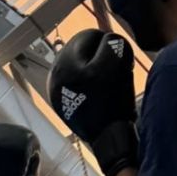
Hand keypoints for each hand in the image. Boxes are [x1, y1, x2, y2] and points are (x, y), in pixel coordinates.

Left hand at [48, 29, 139, 175]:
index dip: (111, 45)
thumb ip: (114, 45)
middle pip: (85, 53)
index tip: (121, 60)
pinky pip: (81, 86)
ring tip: (111, 86)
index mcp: (64, 62)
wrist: (108, 139)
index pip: (91, 36)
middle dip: (103, 58)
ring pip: (84, 69)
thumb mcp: (116, 66)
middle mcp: (55, 75)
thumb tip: (111, 41)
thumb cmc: (112, 102)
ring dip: (99, 72)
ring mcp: (58, 91)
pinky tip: (103, 98)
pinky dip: (93, 87)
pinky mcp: (64, 104)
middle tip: (118, 72)